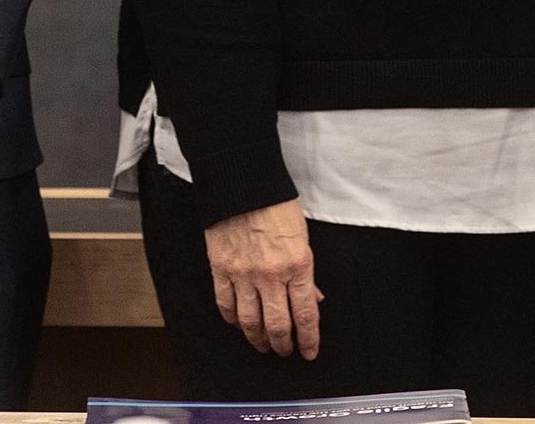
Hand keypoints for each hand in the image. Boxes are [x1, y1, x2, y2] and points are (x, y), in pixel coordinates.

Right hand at [205, 198, 322, 357]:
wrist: (242, 183)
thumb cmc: (275, 204)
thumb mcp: (303, 236)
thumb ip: (307, 271)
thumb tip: (314, 298)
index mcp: (298, 264)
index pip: (306, 314)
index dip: (309, 339)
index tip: (309, 351)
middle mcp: (271, 274)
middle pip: (278, 325)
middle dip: (283, 345)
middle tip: (285, 351)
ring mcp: (243, 273)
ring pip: (250, 321)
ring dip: (258, 339)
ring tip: (263, 345)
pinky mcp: (221, 268)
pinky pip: (225, 304)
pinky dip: (232, 319)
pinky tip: (238, 324)